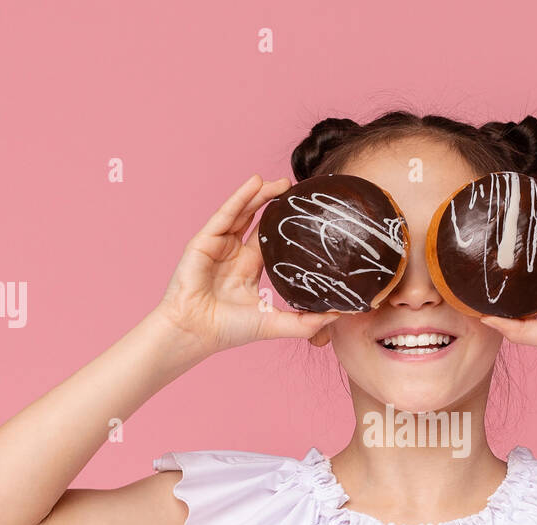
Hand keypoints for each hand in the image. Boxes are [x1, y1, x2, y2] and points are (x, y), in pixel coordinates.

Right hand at [154, 174, 341, 353]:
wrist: (196, 332)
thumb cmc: (229, 330)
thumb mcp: (275, 323)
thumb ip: (306, 321)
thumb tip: (339, 316)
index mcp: (249, 269)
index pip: (271, 239)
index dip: (286, 226)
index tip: (306, 212)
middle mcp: (234, 254)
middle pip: (257, 220)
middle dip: (275, 203)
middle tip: (296, 189)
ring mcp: (219, 245)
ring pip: (242, 212)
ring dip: (260, 194)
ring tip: (281, 181)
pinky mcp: (204, 240)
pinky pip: (225, 214)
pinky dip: (240, 197)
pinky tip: (255, 183)